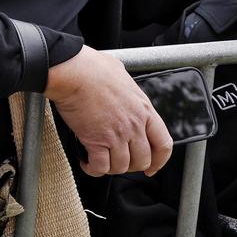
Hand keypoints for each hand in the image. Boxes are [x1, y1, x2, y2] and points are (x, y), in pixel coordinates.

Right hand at [45, 46, 171, 176]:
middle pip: (142, 160)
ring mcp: (117, 135)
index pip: (163, 144)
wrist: (73, 72)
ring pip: (121, 166)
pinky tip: (86, 163)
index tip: (152, 166)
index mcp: (144, 109)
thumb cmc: (91, 67)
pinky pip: (100, 166)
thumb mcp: (120, 72)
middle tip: (118, 162)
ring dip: (110, 168)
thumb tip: (118, 80)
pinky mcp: (96, 141)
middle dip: (130, 166)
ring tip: (98, 161)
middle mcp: (134, 125)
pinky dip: (93, 169)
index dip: (159, 160)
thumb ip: (124, 84)